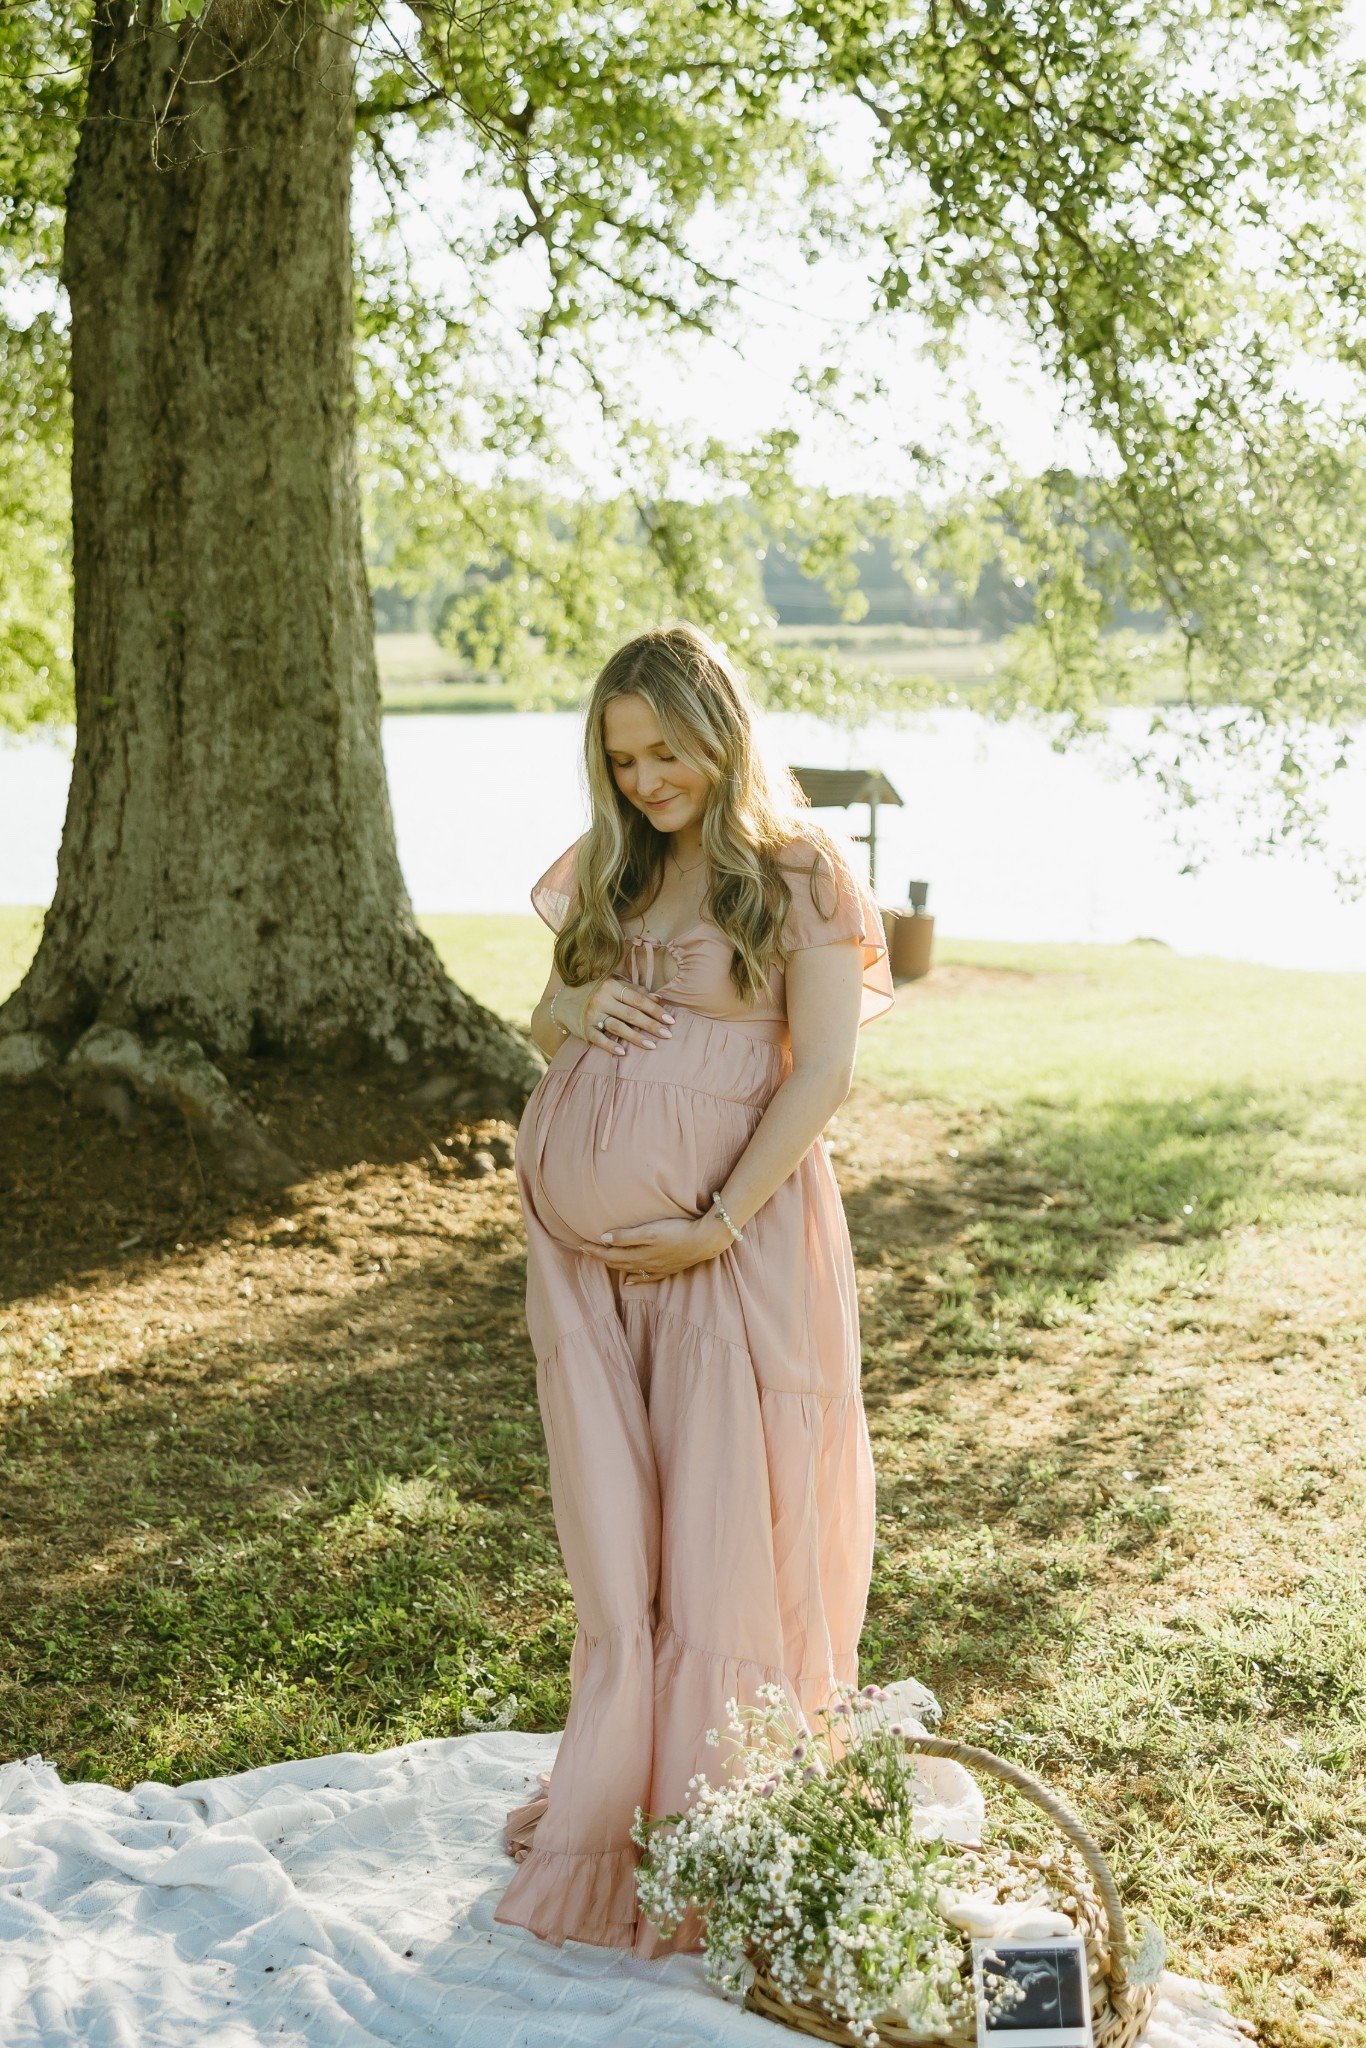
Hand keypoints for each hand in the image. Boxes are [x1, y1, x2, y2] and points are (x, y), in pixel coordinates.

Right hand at [556, 978, 674, 1054]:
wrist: (563, 1002)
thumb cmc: (595, 992)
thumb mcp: (613, 985)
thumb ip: (635, 991)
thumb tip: (659, 998)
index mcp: (611, 986)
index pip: (638, 999)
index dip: (655, 1010)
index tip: (670, 1020)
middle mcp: (601, 999)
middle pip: (631, 1014)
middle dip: (651, 1025)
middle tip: (668, 1034)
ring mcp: (592, 1015)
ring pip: (618, 1027)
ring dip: (636, 1037)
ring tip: (653, 1046)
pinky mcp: (584, 1029)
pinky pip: (599, 1039)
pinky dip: (610, 1046)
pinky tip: (622, 1053)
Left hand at [580, 1211, 732, 1284]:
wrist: (704, 1241)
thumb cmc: (677, 1231)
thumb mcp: (649, 1231)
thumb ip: (626, 1236)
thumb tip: (603, 1239)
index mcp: (638, 1253)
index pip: (610, 1253)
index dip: (595, 1250)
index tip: (581, 1246)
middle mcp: (645, 1264)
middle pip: (618, 1262)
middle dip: (601, 1257)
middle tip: (585, 1251)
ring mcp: (657, 1268)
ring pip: (630, 1270)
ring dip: (615, 1266)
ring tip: (603, 1263)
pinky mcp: (668, 1268)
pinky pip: (647, 1277)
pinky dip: (635, 1279)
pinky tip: (629, 1281)